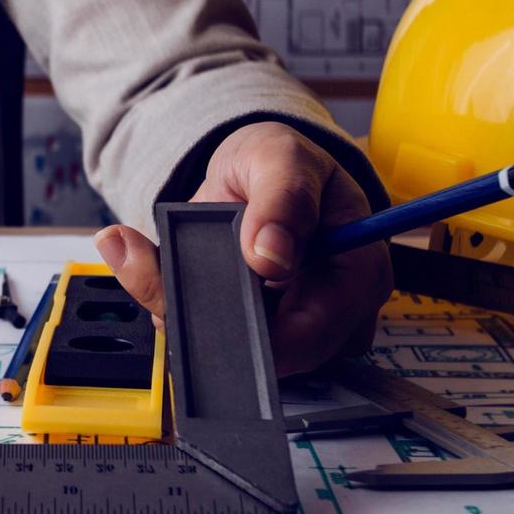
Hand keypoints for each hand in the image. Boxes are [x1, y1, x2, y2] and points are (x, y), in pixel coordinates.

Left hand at [92, 121, 391, 373]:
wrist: (254, 169)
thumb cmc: (282, 162)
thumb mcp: (281, 158)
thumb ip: (282, 199)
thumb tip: (271, 255)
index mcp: (358, 272)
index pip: (319, 334)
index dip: (266, 341)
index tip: (209, 318)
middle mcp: (336, 311)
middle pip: (278, 356)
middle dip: (214, 328)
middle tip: (160, 284)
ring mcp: (297, 325)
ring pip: (241, 353)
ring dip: (190, 320)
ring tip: (155, 271)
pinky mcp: (259, 327)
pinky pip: (216, 340)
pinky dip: (181, 314)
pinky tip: (160, 280)